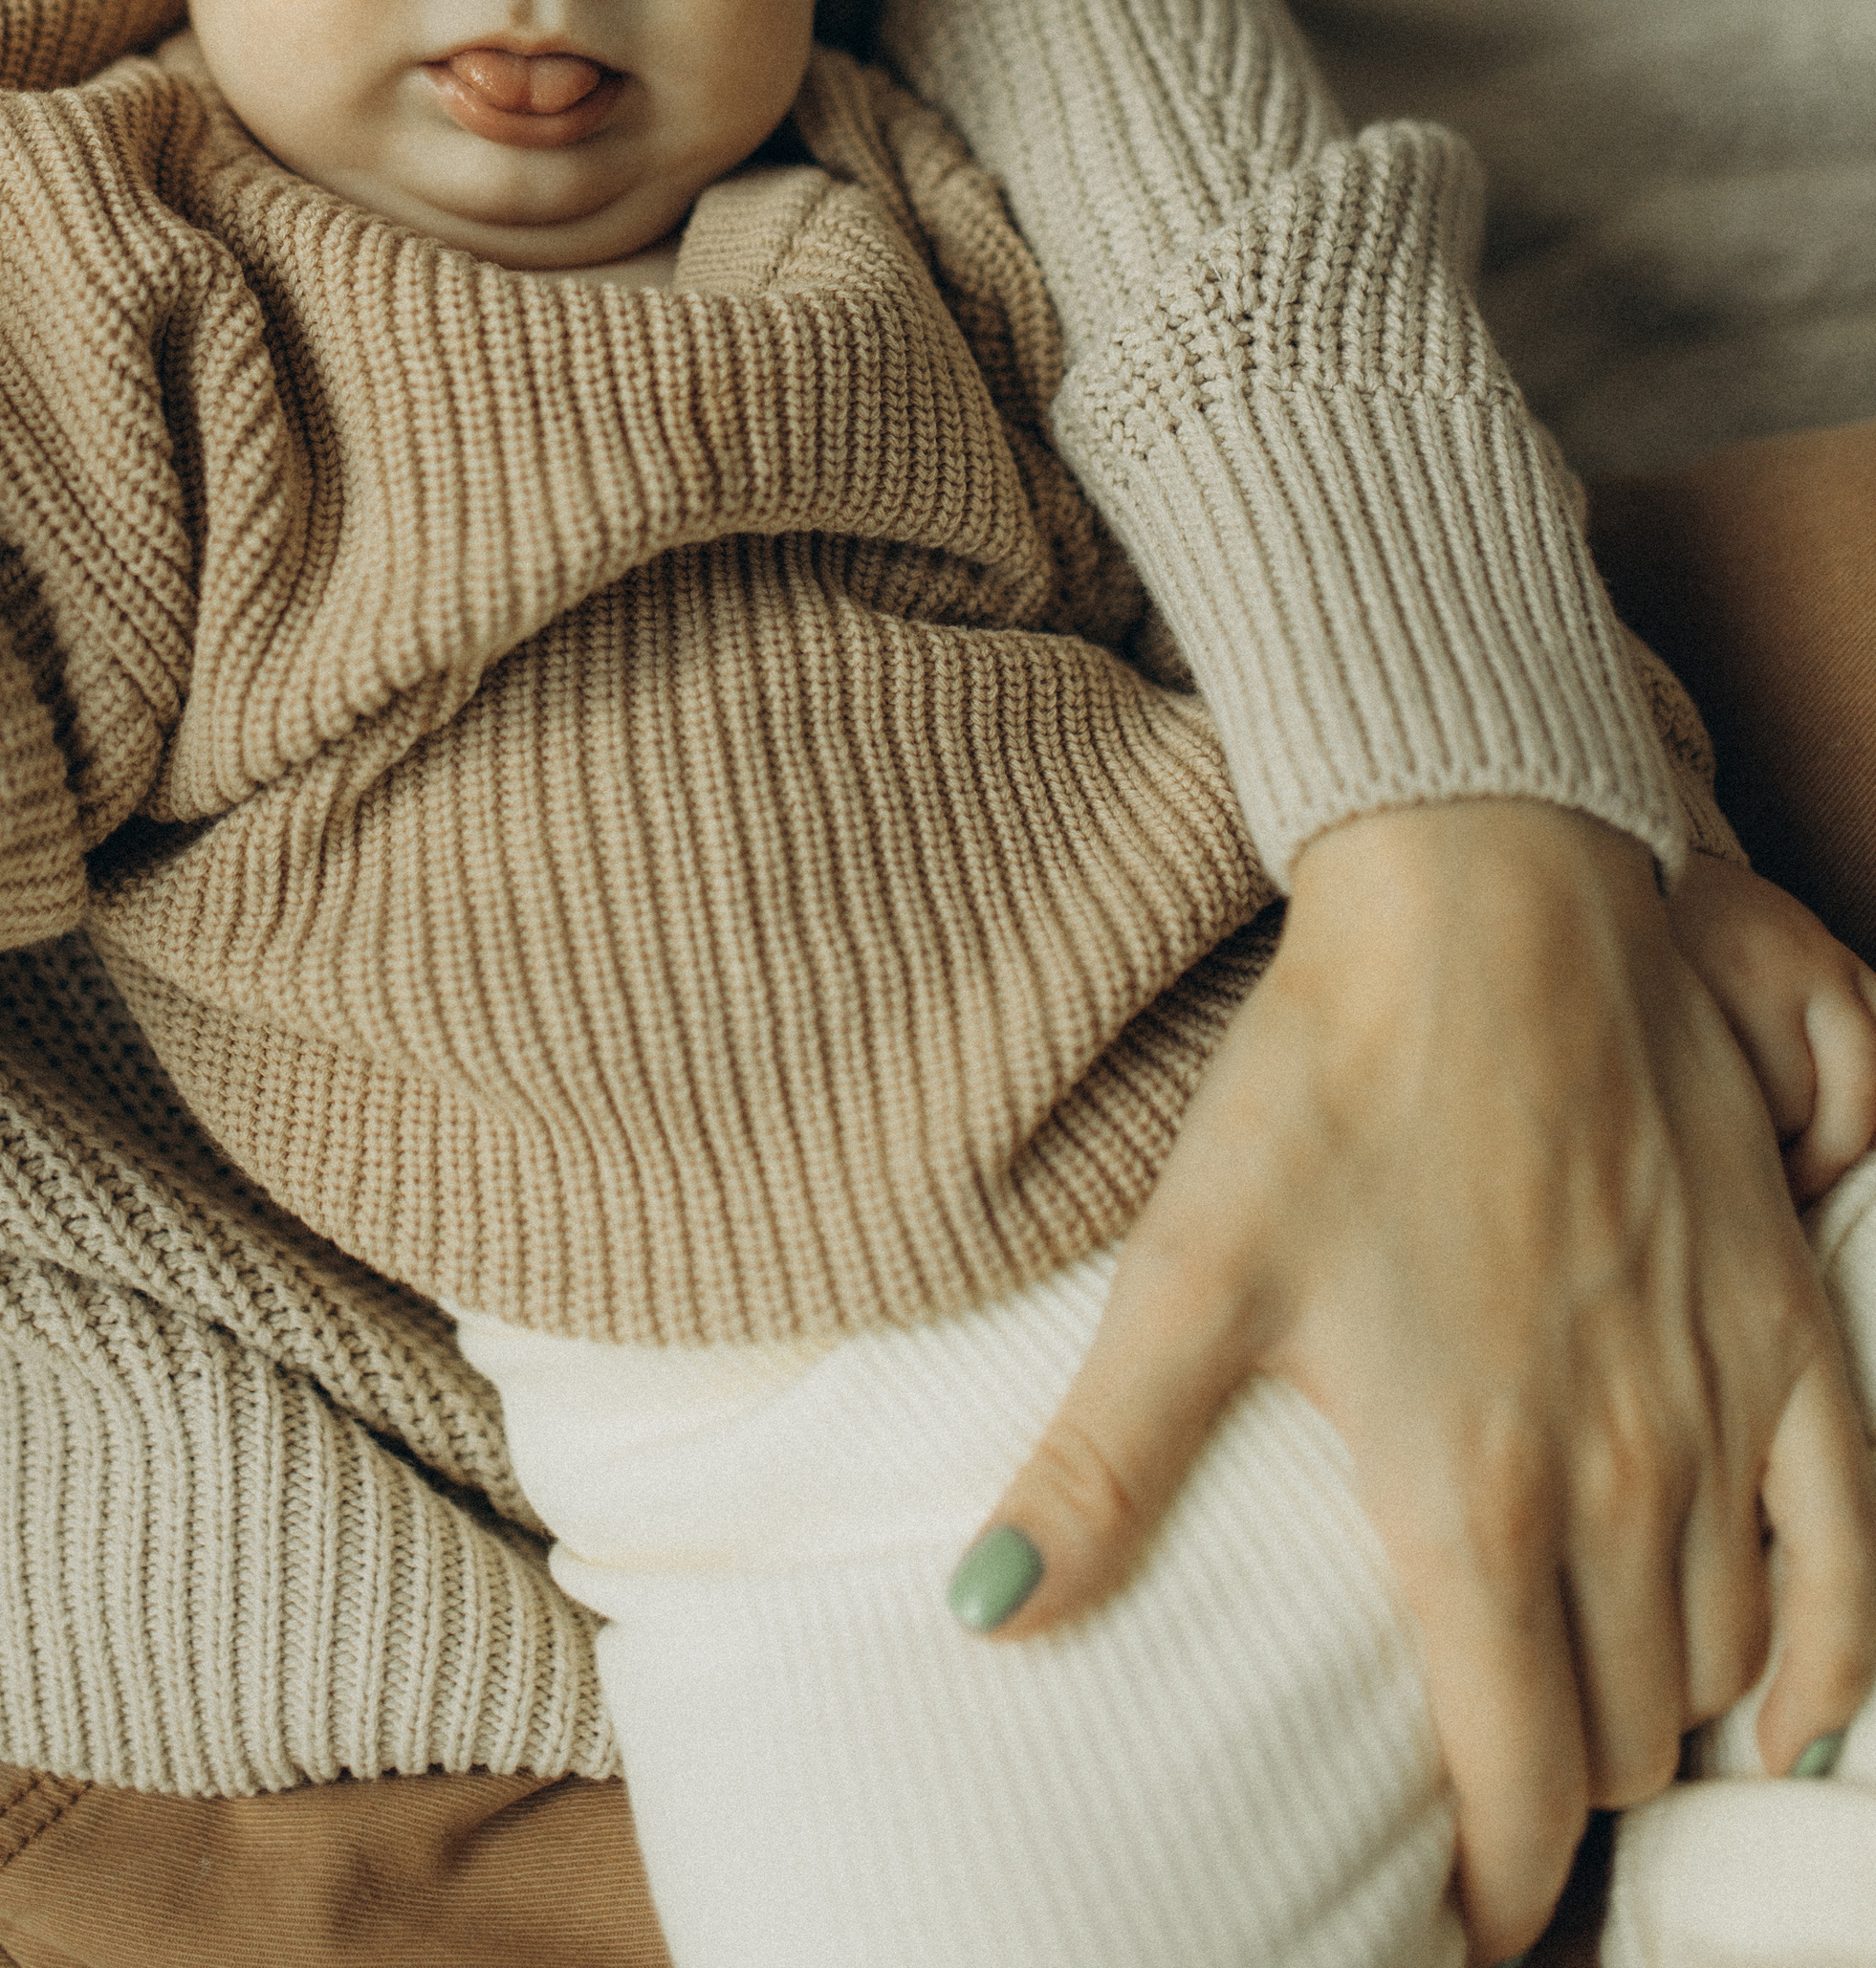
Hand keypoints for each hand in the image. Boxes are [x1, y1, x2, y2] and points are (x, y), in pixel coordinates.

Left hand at [950, 801, 1875, 1965]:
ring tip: (1595, 1737)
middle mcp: (1616, 1479)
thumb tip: (981, 1614)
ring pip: (1724, 1661)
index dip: (1489, 1885)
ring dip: (1666, 1722)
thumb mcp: (1189, 1273)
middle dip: (1560, 1797)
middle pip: (1616, 1733)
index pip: (1511, 1779)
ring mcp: (1718, 1407)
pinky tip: (1789, 1711)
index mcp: (1469, 1494)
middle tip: (1500, 1802)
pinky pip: (1850, 1549)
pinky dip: (1830, 1656)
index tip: (1453, 1918)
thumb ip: (1101, 1466)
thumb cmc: (1330, 1080)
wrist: (1484, 903)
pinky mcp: (1788, 1331)